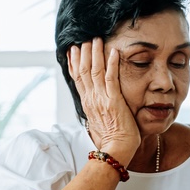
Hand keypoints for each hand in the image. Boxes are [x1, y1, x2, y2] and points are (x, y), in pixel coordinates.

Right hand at [69, 38, 139, 163]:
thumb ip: (96, 109)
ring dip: (95, 53)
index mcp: (87, 103)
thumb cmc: (111, 139)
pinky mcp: (114, 100)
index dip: (74, 63)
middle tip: (83, 39)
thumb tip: (95, 105)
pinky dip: (112, 63)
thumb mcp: (98, 121)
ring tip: (96, 39)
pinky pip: (111, 77)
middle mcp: (91, 99)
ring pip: (95, 70)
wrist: (116, 150)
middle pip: (83, 71)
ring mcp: (101, 99)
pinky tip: (114, 51)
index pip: (77, 79)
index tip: (72, 50)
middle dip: (83, 53)